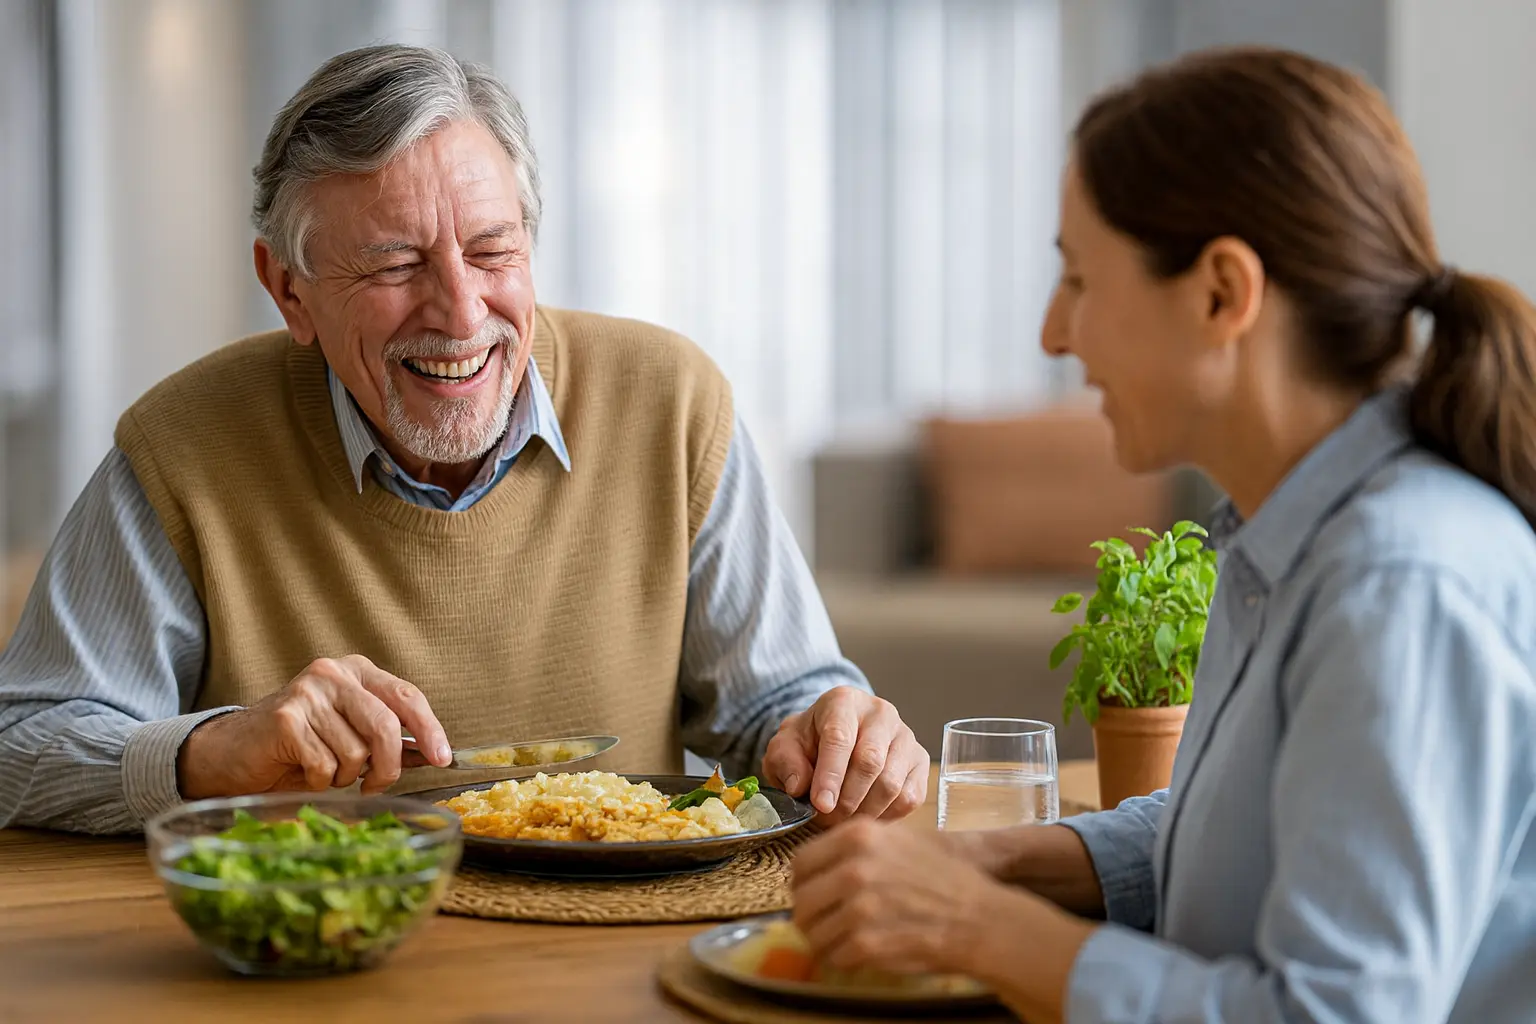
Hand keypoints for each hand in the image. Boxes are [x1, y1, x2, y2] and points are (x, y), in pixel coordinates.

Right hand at [177, 655, 451, 798]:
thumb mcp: (349, 736)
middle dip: (388, 767)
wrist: (232, 753)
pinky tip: (301, 772)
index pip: (407, 697)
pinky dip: (318, 781)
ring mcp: (308, 693)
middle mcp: (334, 674)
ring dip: (344, 777)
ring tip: (323, 770)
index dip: (429, 730)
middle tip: (375, 785)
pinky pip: (324, 765)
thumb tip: (432, 753)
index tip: (443, 758)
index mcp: (356, 672)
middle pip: (386, 726)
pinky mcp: (286, 719)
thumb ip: (388, 740)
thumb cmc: (296, 747)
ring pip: (355, 752)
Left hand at [761, 686, 928, 822]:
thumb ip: (786, 762)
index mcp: (843, 701)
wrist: (835, 739)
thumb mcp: (785, 747)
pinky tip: (864, 815)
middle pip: (870, 762)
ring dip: (864, 811)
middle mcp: (881, 713)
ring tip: (841, 821)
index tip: (821, 805)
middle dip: (846, 799)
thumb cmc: (809, 744)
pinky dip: (886, 815)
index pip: (840, 737)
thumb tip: (799, 786)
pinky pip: (909, 797)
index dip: (830, 775)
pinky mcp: (920, 762)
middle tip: (827, 820)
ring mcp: (905, 737)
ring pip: (891, 784)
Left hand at [793, 819, 1097, 1023]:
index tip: (812, 892)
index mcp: (858, 836)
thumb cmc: (942, 877)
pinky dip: (844, 958)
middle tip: (826, 921)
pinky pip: (834, 956)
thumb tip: (814, 866)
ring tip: (847, 938)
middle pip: (801, 899)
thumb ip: (854, 845)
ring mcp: (857, 908)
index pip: (800, 863)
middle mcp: (852, 868)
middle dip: (811, 914)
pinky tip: (864, 951)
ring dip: (826, 939)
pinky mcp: (865, 943)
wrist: (976, 916)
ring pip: (812, 931)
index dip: (803, 882)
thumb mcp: (898, 839)